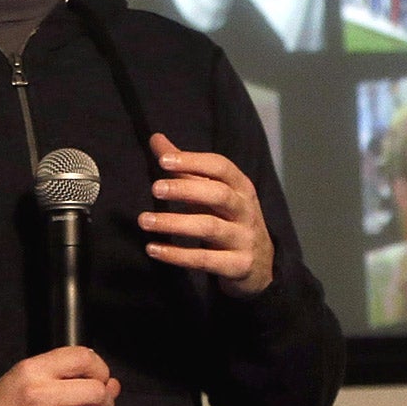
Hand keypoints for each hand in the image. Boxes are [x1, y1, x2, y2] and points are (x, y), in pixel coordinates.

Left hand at [138, 132, 273, 297]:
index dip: (193, 161)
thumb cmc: (230, 218)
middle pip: (218, 194)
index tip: (163, 161)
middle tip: (154, 189)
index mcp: (241, 186)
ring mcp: (244, 239)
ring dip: (174, 223)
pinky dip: (177, 255)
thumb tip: (155, 138)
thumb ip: (186, 168)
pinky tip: (153, 249)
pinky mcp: (238, 266)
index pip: (221, 167)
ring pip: (210, 228)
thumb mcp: (213, 192)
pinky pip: (205, 260)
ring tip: (144, 220)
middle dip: (185, 190)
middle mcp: (246, 210)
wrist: (262, 264)